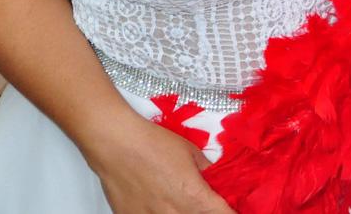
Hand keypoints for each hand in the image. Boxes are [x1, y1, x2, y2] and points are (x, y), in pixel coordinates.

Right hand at [86, 118, 234, 213]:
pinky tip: (159, 204)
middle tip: (205, 202)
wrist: (117, 144)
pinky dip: (160, 213)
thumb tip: (213, 179)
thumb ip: (206, 171)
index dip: (231, 213)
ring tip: (178, 200)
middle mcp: (174, 213)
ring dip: (183, 212)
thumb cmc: (151, 144)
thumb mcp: (191, 153)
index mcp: (194, 197)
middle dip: (206, 212)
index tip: (233, 211)